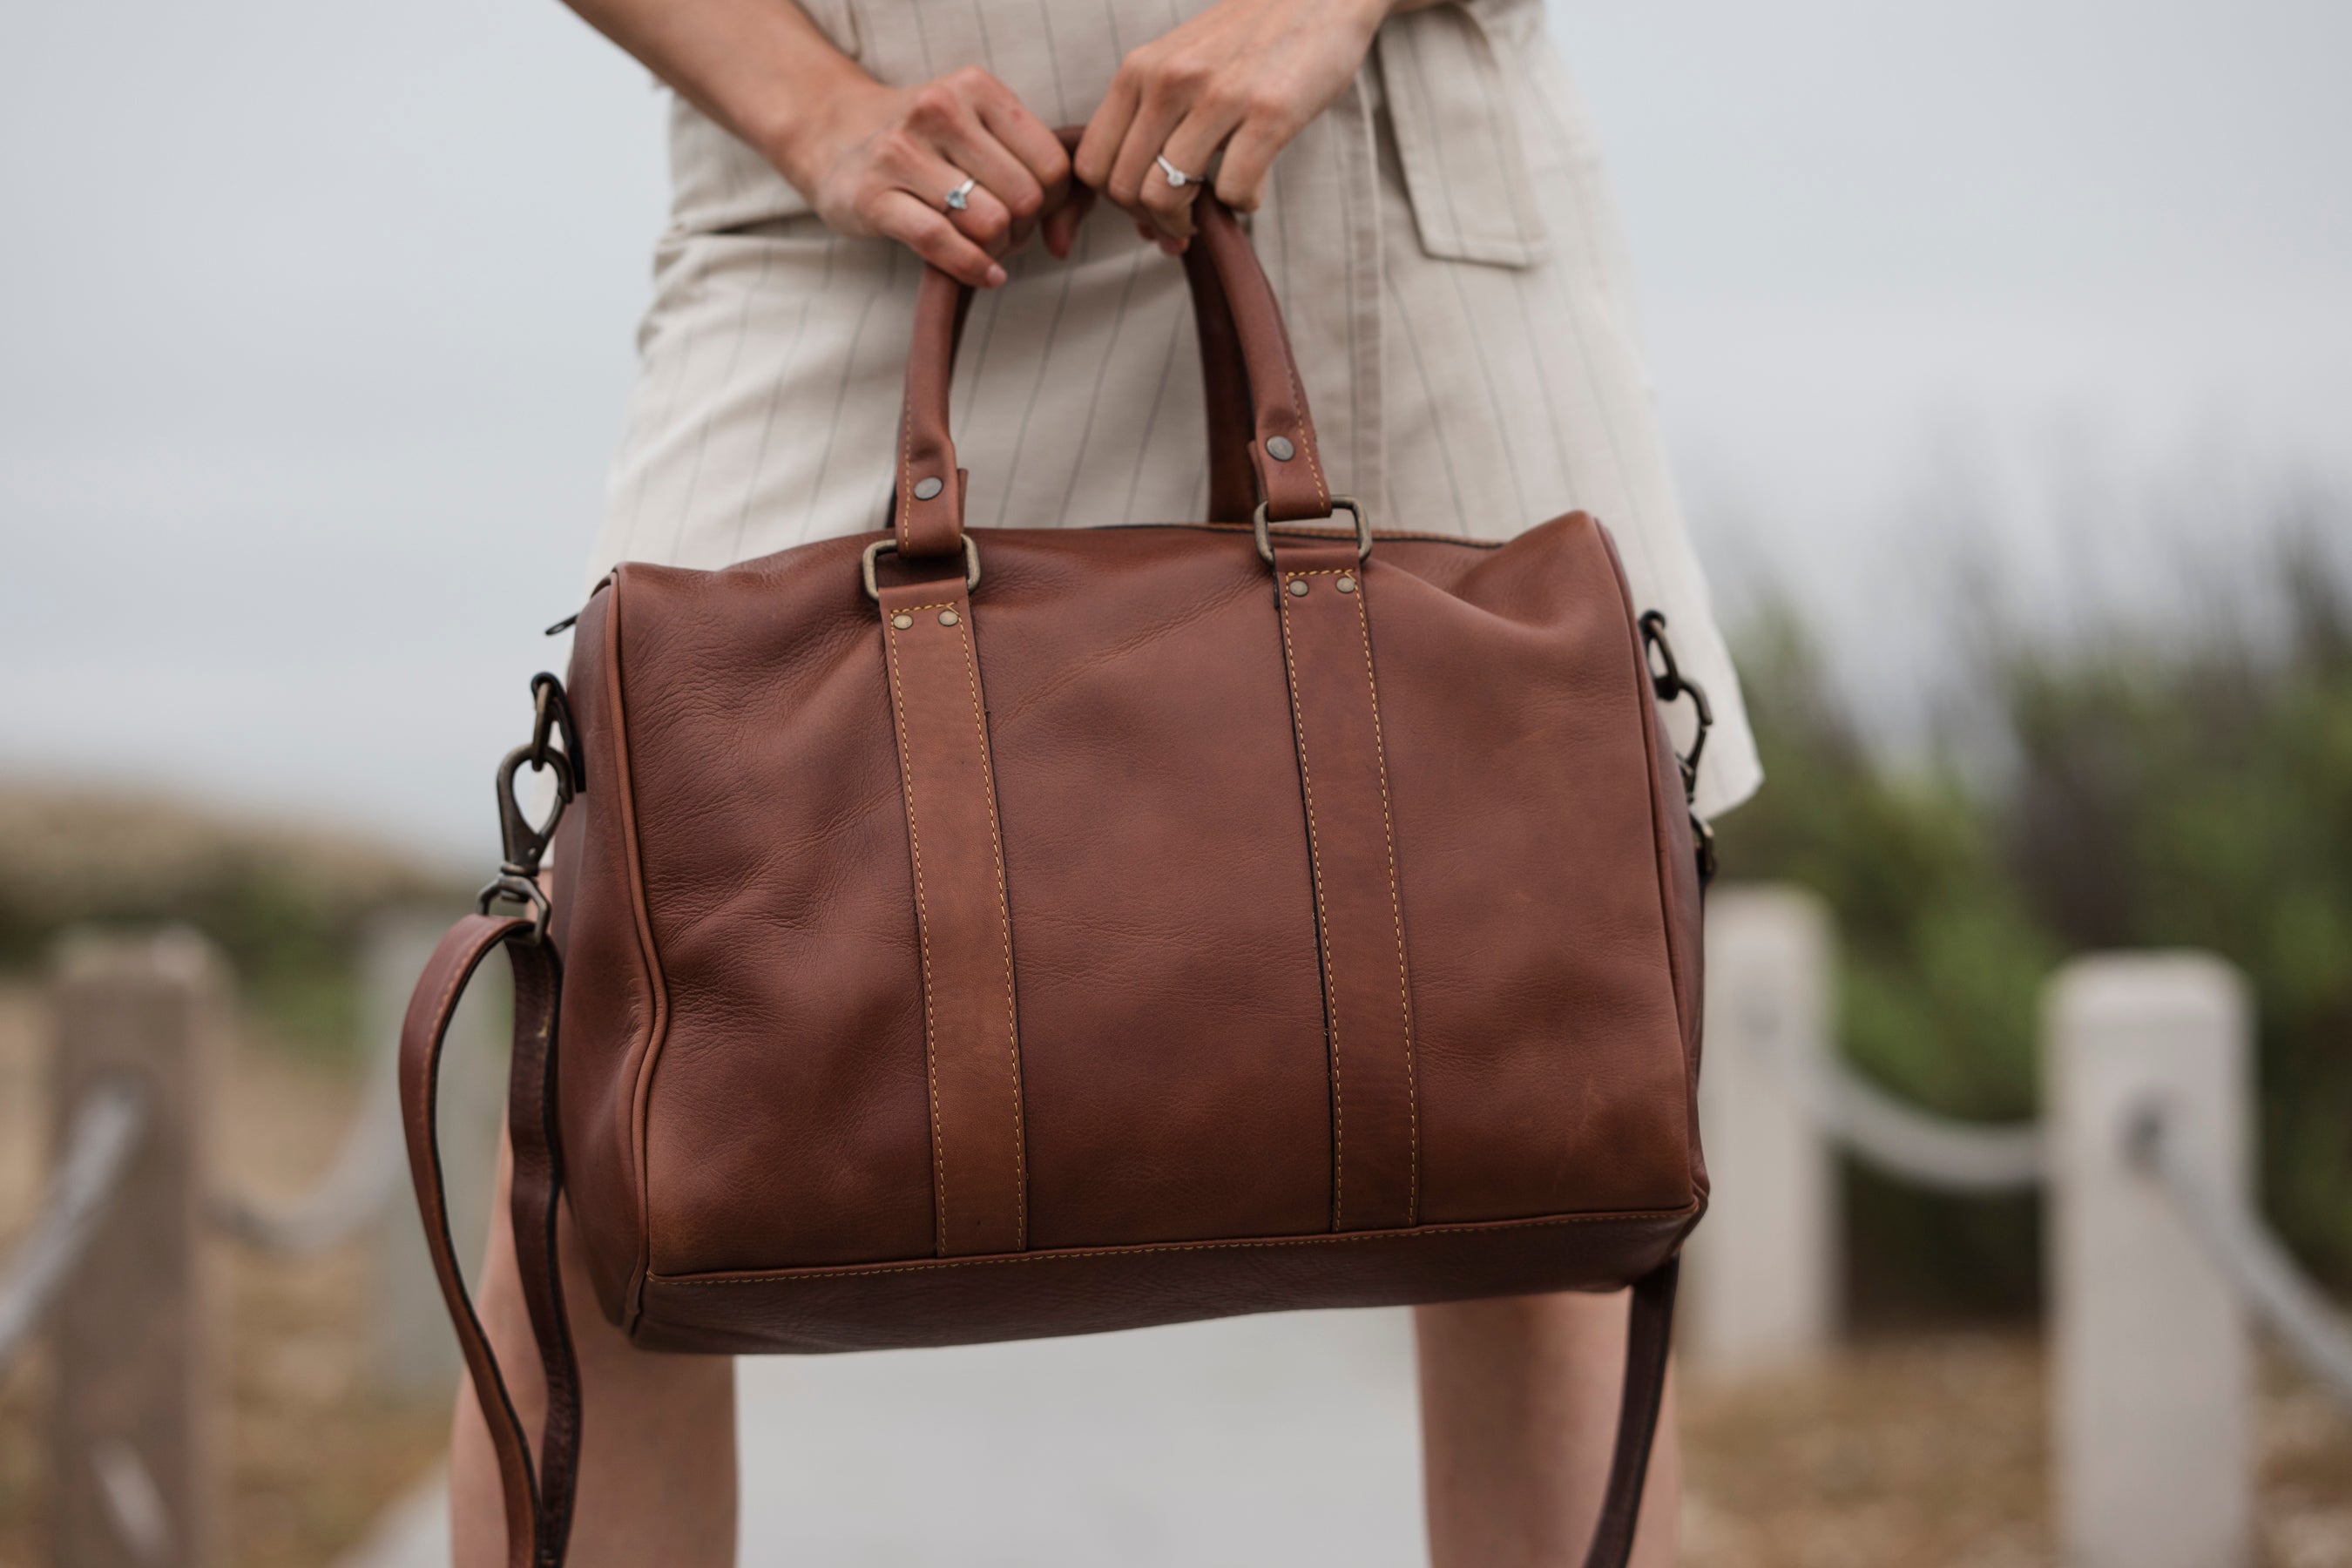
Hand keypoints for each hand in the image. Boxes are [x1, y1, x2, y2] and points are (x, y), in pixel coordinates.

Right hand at [776, 66, 1075, 286]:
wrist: (835, 138)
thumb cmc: (926, 144)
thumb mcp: (979, 131)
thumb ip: (1033, 169)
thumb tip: (1066, 240)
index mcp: (975, 88)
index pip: (1052, 163)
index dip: (1052, 202)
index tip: (1030, 210)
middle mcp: (939, 110)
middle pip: (1024, 197)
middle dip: (1023, 228)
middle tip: (1004, 233)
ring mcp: (901, 153)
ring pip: (989, 222)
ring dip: (997, 249)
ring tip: (984, 245)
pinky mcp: (873, 197)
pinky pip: (943, 243)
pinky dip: (974, 268)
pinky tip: (986, 274)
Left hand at [1064, 0, 1397, 250]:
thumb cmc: (1247, 40)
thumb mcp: (1180, 65)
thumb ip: (1153, 120)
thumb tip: (1139, 210)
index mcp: (1139, 70)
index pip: (1093, 164)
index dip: (1117, 201)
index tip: (1149, 205)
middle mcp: (1169, 80)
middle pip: (1126, 189)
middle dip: (1154, 220)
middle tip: (1185, 221)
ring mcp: (1218, 95)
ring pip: (1166, 196)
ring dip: (1190, 222)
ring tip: (1213, 209)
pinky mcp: (1268, 112)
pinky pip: (1233, 192)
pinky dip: (1243, 204)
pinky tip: (1255, 186)